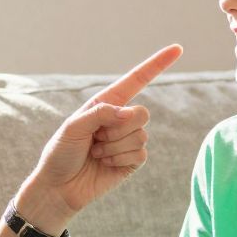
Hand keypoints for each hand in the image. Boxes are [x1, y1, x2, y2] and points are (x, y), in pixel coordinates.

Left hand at [18, 45, 182, 226]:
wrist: (59, 187)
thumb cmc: (60, 154)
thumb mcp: (73, 126)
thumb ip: (100, 113)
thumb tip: (128, 113)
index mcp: (106, 103)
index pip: (137, 80)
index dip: (157, 64)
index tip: (178, 49)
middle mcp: (120, 119)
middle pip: (142, 113)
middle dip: (119, 127)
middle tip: (96, 139)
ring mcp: (128, 140)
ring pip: (140, 135)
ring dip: (114, 146)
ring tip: (96, 153)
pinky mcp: (132, 161)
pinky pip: (140, 153)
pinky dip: (119, 159)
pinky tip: (104, 164)